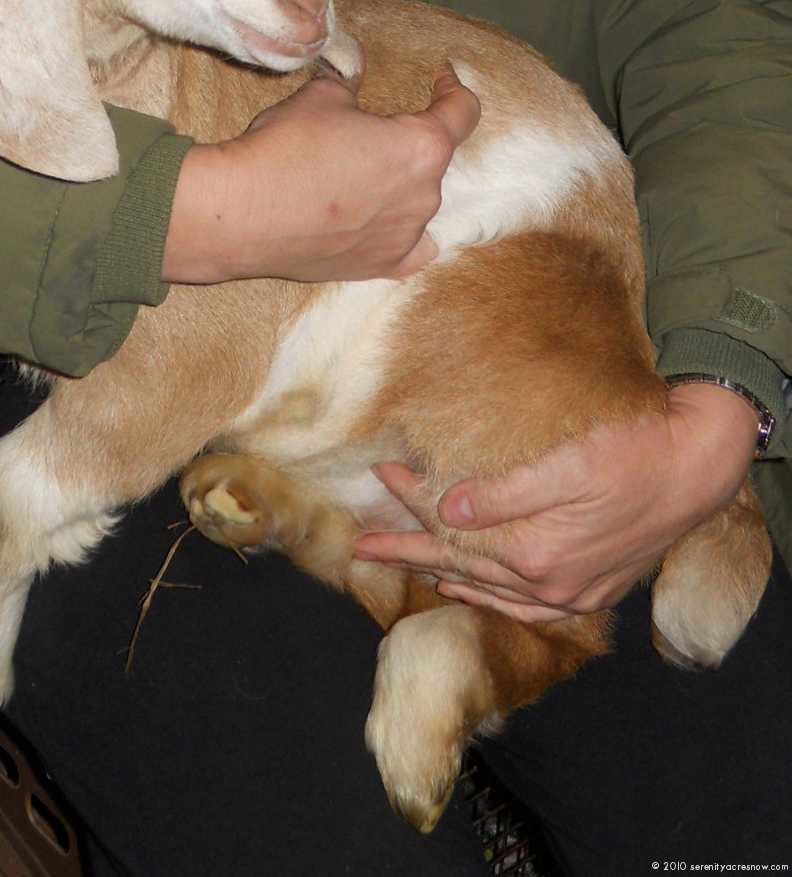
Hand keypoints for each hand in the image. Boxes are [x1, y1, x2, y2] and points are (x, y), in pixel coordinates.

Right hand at [162, 58, 479, 282]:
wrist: (240, 213)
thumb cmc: (283, 148)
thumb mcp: (320, 97)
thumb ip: (349, 84)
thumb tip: (352, 74)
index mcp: (421, 147)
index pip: (461, 112)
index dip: (452, 89)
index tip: (441, 80)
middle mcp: (425, 195)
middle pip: (434, 159)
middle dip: (408, 141)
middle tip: (369, 132)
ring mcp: (406, 235)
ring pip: (420, 201)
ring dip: (400, 184)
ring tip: (359, 176)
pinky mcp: (381, 265)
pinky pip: (412, 247)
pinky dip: (403, 233)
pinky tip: (386, 224)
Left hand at [354, 382, 759, 621]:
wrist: (697, 467)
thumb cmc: (632, 452)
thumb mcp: (567, 464)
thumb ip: (504, 494)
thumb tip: (447, 510)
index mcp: (537, 553)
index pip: (454, 529)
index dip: (413, 501)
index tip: (380, 475)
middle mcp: (549, 585)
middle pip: (462, 567)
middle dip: (408, 552)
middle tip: (362, 548)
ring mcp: (572, 594)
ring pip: (489, 590)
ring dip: (443, 576)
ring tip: (403, 566)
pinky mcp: (590, 590)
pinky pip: (525, 606)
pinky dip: (490, 597)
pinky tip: (467, 587)